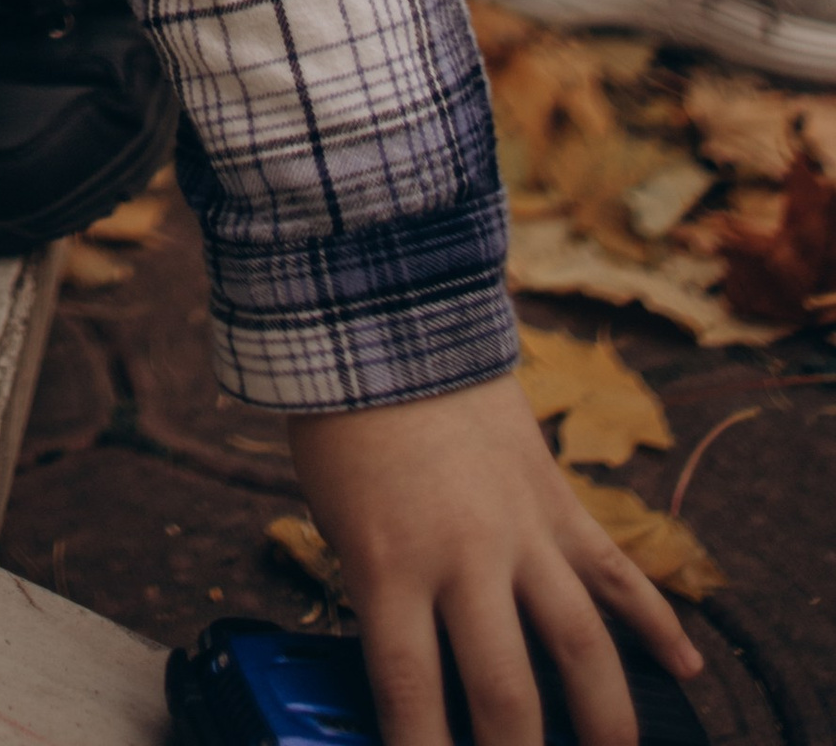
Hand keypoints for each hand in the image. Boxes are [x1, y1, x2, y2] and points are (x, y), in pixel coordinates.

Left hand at [290, 376, 701, 745]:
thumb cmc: (343, 424)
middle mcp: (462, 554)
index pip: (409, 691)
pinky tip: (686, 669)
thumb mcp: (338, 520)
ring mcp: (519, 529)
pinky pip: (615, 570)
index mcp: (388, 562)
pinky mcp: (555, 498)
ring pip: (579, 643)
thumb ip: (379, 596)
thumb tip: (410, 678)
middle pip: (505, 690)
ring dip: (604, 717)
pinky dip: (656, 621)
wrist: (385, 317)